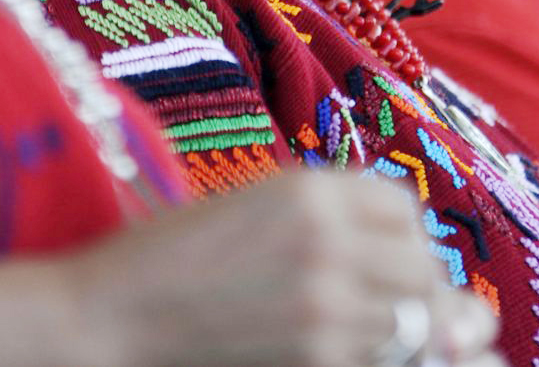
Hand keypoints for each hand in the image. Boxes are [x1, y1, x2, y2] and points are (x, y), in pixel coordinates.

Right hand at [75, 167, 501, 366]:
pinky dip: (393, 356)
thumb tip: (412, 255)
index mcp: (308, 189)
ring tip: (410, 340)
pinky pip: (385, 357)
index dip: (407, 237)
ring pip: (415, 319)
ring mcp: (324, 305)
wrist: (110, 320)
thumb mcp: (254, 210)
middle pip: (420, 266)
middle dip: (427, 291)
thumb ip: (327, 220)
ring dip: (421, 333)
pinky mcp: (315, 360)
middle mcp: (327, 239)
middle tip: (421, 314)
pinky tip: (375, 353)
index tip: (398, 259)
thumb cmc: (171, 261)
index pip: (400, 208)